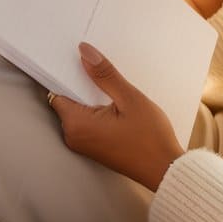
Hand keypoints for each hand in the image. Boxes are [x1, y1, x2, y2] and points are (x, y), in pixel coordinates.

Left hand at [47, 43, 183, 191]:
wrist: (165, 169)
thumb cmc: (150, 137)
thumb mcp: (130, 99)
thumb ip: (105, 75)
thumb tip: (84, 52)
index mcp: (76, 124)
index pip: (57, 89)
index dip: (68, 72)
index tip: (82, 59)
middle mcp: (73, 136)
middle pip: (67, 98)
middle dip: (83, 84)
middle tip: (104, 72)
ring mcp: (82, 144)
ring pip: (78, 109)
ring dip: (93, 97)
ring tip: (115, 89)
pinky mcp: (93, 146)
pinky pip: (87, 120)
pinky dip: (98, 109)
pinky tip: (117, 104)